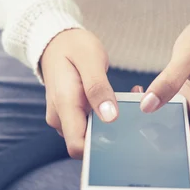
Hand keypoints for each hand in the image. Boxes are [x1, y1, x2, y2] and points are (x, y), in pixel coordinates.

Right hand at [41, 29, 117, 158]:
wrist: (55, 41)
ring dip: (111, 122)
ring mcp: (64, 117)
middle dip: (112, 132)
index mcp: (64, 103)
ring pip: (90, 133)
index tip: (123, 132)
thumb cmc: (74, 46)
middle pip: (87, 143)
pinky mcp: (70, 114)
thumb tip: (109, 117)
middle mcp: (60, 116)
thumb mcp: (90, 59)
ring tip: (130, 97)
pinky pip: (89, 123)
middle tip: (133, 107)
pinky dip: (105, 115)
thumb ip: (98, 87)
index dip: (100, 148)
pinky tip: (118, 99)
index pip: (77, 146)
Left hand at [139, 14, 189, 170]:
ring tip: (137, 119)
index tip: (151, 150)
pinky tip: (142, 102)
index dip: (179, 155)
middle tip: (139, 139)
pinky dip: (160, 121)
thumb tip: (148, 106)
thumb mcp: (188, 52)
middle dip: (170, 154)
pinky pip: (177, 125)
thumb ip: (169, 79)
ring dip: (162, 138)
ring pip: (185, 142)